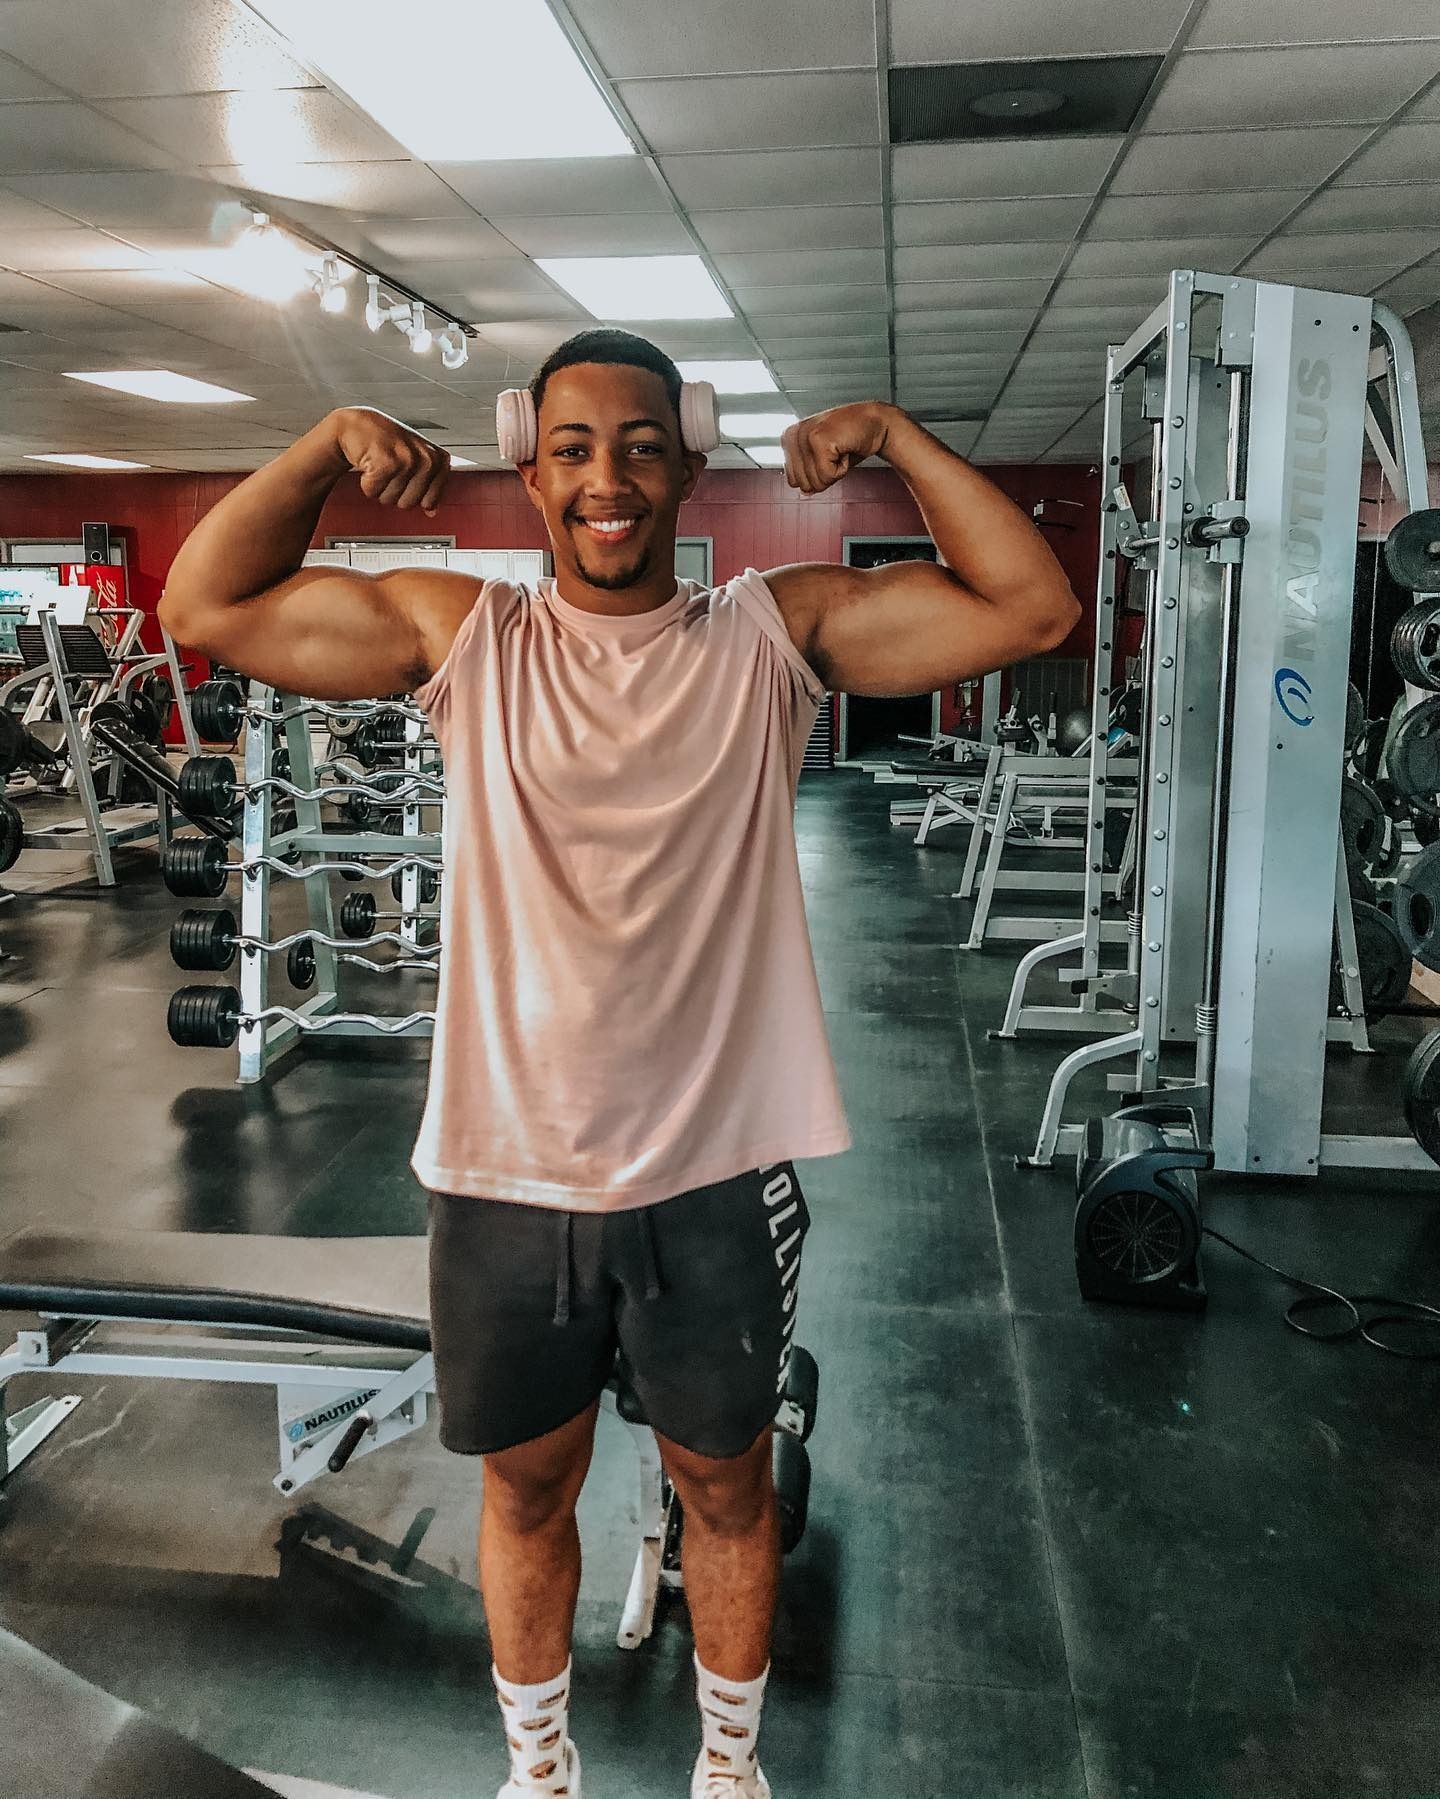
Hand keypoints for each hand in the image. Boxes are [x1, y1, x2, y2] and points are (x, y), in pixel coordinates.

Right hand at [329, 407, 450, 514]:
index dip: (413, 495)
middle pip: (409, 503)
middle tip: (389, 469)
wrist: (356, 423)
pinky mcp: (387, 464)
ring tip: (379, 464)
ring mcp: (408, 460)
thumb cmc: (386, 441)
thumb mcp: (413, 459)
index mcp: (438, 459)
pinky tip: (369, 463)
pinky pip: (373, 491)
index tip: (406, 479)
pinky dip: (366, 482)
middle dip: (394, 492)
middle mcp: (427, 459)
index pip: (431, 501)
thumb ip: (427, 484)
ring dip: (379, 486)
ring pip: (390, 499)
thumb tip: (432, 511)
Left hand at [781, 402, 896, 494]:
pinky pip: (827, 475)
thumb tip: (805, 492)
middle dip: (824, 475)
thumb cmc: (851, 438)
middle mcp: (794, 435)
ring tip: (840, 451)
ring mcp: (805, 435)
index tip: (827, 457)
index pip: (793, 480)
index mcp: (789, 438)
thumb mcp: (824, 459)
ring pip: (815, 481)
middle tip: (835, 455)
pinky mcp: (818, 439)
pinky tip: (844, 450)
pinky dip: (842, 469)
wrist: (876, 423)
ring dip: (834, 472)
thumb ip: (810, 474)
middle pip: (803, 483)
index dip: (816, 475)